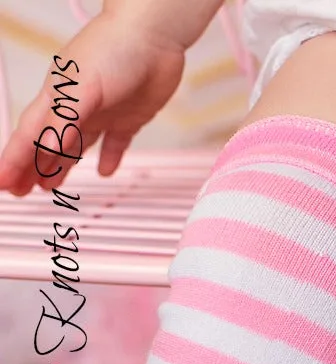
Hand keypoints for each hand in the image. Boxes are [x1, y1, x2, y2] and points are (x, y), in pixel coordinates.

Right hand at [0, 11, 185, 194]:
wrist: (154, 34)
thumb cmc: (115, 50)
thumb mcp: (83, 88)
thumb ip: (65, 120)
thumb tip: (46, 149)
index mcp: (57, 97)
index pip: (29, 136)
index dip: (15, 161)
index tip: (3, 184)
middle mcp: (75, 106)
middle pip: (47, 143)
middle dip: (31, 168)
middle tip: (19, 191)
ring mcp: (102, 111)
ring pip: (75, 146)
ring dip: (61, 166)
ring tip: (49, 187)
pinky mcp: (129, 116)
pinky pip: (116, 143)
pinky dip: (109, 158)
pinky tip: (105, 172)